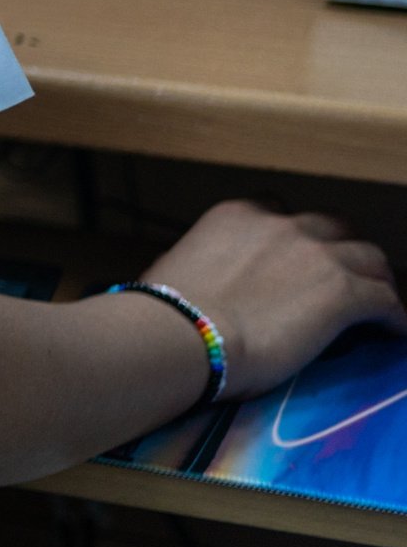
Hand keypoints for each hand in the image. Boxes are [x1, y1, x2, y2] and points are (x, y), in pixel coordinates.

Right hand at [135, 200, 406, 398]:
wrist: (181, 333)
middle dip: (343, 252)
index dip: (297, 239)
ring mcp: (318, 254)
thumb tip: (195, 284)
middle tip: (344, 281)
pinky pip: (387, 301)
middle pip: (336, 228)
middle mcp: (283, 223)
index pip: (284, 214)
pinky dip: (393, 316)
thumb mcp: (174, 268)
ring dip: (375, 280)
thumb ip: (201, 263)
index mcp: (239, 214)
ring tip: (378, 306)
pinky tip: (393, 333)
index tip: (298, 262)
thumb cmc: (163, 309)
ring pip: (371, 258)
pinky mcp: (344, 293)